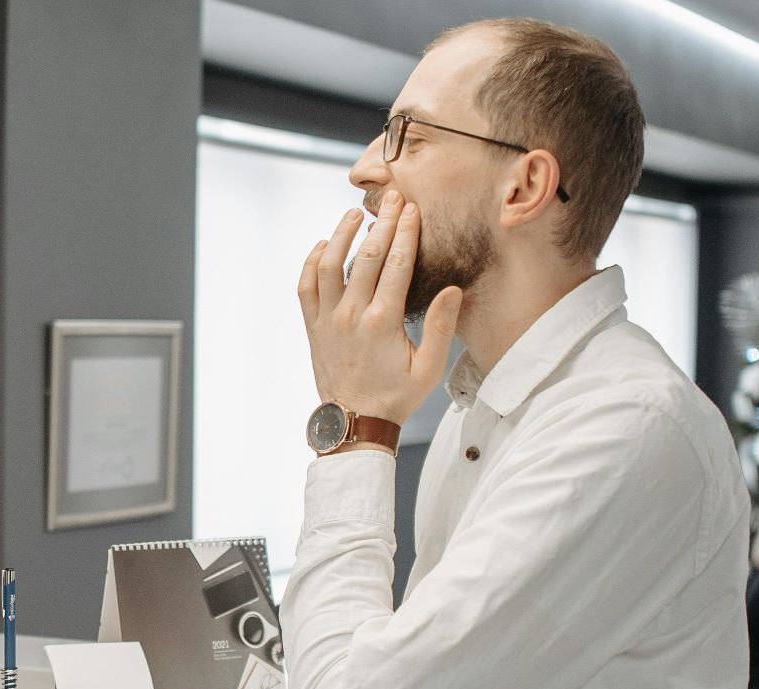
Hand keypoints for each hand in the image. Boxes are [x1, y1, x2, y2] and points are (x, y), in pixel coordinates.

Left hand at [298, 191, 461, 426]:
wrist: (353, 421)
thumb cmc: (395, 397)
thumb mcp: (429, 369)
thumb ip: (440, 327)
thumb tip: (453, 290)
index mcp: (383, 322)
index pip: (396, 264)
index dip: (405, 232)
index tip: (412, 208)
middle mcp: (351, 315)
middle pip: (366, 256)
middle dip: (381, 223)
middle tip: (392, 197)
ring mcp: (328, 319)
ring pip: (329, 265)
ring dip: (341, 234)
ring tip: (355, 213)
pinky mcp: (312, 325)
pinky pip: (305, 286)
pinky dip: (311, 262)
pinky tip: (324, 245)